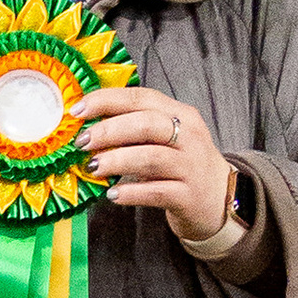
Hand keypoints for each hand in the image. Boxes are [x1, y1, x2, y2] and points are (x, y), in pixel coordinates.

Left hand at [73, 85, 235, 241]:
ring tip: (93, 167)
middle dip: (109, 130)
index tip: (77, 110)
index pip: (141, 98)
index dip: (107, 100)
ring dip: (116, 161)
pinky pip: (156, 191)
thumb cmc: (182, 164)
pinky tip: (112, 194)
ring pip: (151, 157)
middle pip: (146, 124)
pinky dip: (131, 192)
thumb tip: (87, 125)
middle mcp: (189, 136)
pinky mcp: (188, 196)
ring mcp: (191, 166)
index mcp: (180, 114)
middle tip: (82, 142)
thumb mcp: (165, 138)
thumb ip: (134, 128)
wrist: (219, 199)